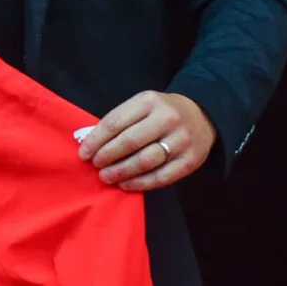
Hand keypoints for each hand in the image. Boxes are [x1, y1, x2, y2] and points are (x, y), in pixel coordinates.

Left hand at [76, 91, 216, 191]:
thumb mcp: (142, 105)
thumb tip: (90, 142)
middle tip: (95, 166)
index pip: (115, 122)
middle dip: (107, 156)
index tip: (83, 153)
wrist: (202, 115)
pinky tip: (126, 184)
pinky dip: (140, 183)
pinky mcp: (190, 161)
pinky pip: (162, 177)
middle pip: (130, 142)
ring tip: (107, 177)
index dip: (96, 140)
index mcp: (149, 101)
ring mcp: (181, 141)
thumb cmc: (161, 111)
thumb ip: (120, 120)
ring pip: (145, 161)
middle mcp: (167, 119)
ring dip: (122, 172)